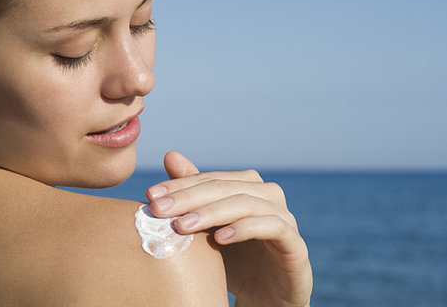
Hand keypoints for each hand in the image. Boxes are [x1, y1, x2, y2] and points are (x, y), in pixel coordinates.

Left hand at [146, 151, 312, 306]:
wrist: (265, 297)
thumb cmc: (235, 259)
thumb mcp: (208, 228)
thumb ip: (193, 194)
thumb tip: (170, 155)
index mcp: (248, 186)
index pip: (210, 179)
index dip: (180, 185)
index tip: (151, 195)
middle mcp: (268, 195)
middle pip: (225, 187)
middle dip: (189, 197)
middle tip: (160, 210)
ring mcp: (285, 217)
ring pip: (246, 203)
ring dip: (211, 213)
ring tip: (182, 226)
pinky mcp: (295, 244)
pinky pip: (272, 227)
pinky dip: (244, 229)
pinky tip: (219, 239)